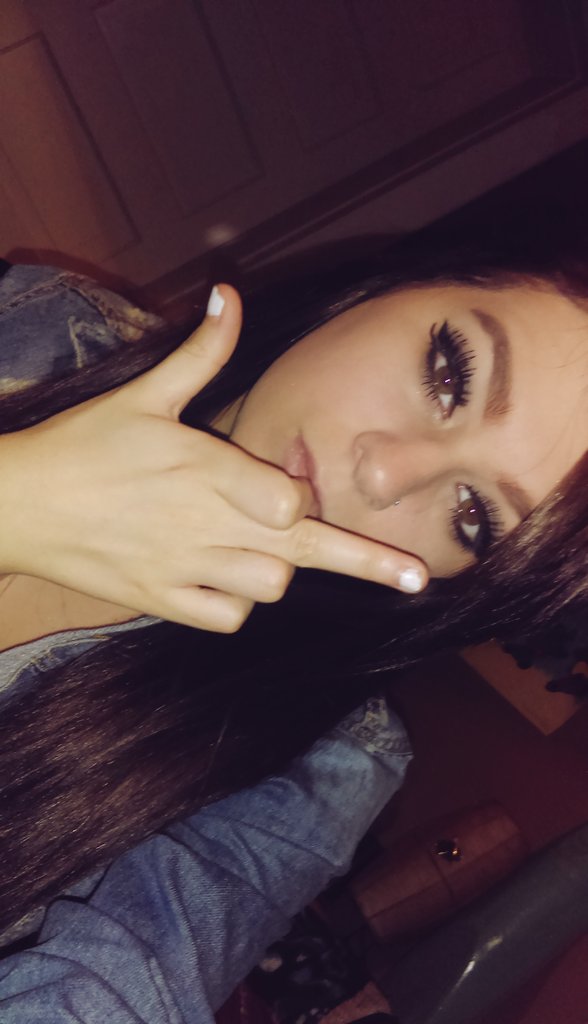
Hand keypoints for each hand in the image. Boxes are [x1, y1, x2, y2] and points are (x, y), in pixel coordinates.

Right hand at [0, 285, 427, 631]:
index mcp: (205, 468)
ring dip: (280, 570)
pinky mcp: (159, 600)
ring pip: (270, 588)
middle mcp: (204, 523)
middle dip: (369, 561)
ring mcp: (182, 567)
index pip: (291, 504)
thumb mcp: (142, 392)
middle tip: (418, 577)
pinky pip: (225, 617)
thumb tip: (230, 292)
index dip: (306, 500)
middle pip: (306, 555)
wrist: (17, 505)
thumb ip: (200, 352)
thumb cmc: (83, 443)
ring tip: (263, 550)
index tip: (309, 498)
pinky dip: (237, 603)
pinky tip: (226, 578)